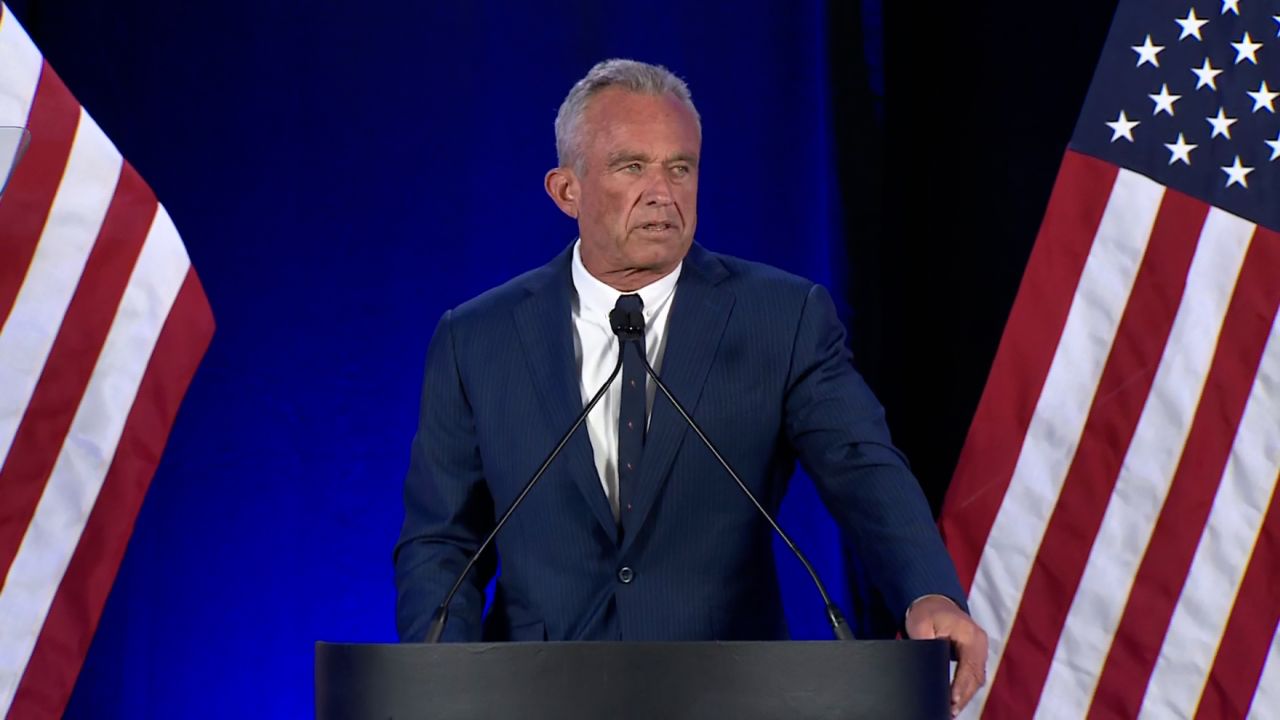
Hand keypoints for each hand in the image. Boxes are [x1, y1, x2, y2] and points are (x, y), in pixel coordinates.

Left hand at [905, 595, 988, 716]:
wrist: (934, 602)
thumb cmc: (926, 612)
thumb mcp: (921, 625)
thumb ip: (925, 646)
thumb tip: (925, 668)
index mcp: (969, 634)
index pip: (968, 665)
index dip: (961, 685)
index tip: (952, 699)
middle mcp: (979, 642)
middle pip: (975, 676)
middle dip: (963, 696)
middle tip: (950, 711)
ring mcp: (980, 649)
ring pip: (977, 679)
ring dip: (965, 695)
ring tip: (952, 711)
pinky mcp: (975, 655)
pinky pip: (974, 675)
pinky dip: (966, 688)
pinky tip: (956, 701)